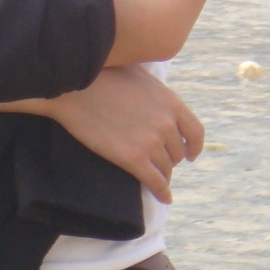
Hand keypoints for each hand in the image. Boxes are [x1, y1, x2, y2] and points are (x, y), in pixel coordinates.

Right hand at [43, 67, 204, 203]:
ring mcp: (151, 142)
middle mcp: (166, 123)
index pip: (196, 131)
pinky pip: (156, 182)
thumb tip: (159, 100)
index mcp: (171, 101)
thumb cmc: (102, 73)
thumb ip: (155, 91)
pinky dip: (162, 192)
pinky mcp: (133, 159)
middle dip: (169, 157)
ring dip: (162, 174)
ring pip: (166, 168)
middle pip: (178, 152)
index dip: (194, 146)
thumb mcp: (139, 73)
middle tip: (158, 160)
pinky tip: (164, 197)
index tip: (191, 154)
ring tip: (155, 177)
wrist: (74, 87)